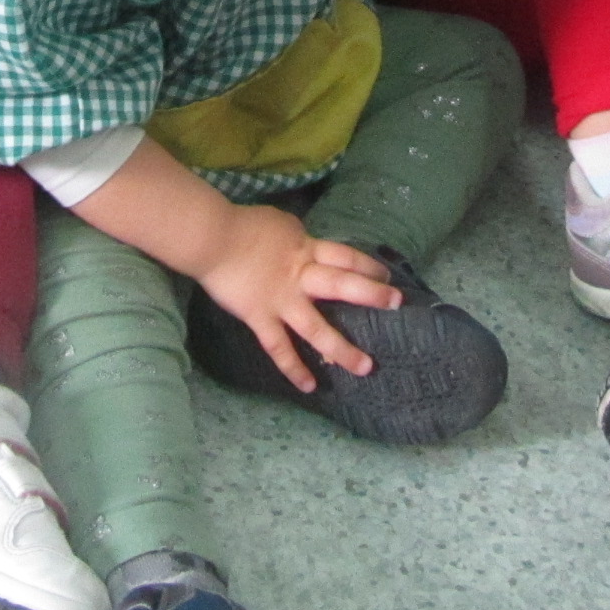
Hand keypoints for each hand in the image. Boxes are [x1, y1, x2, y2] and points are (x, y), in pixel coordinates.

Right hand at [191, 205, 396, 393]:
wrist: (212, 237)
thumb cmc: (244, 225)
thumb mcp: (280, 223)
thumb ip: (296, 237)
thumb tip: (304, 244)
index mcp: (305, 248)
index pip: (345, 256)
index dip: (367, 265)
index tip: (386, 275)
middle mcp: (301, 275)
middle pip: (343, 284)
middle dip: (372, 295)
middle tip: (397, 303)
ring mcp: (282, 301)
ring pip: (317, 328)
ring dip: (343, 350)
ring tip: (366, 368)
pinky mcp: (261, 318)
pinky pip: (279, 348)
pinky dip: (294, 368)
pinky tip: (309, 386)